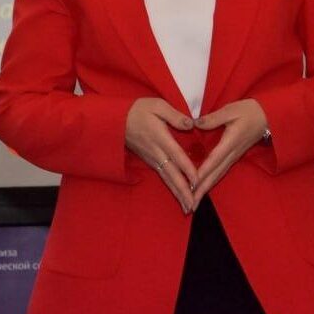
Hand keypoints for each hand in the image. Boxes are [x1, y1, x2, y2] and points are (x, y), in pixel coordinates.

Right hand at [125, 98, 197, 213]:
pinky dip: (171, 187)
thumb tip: (191, 124)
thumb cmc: (139, 110)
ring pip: (167, 178)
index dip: (187, 168)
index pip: (176, 155)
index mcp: (160, 137)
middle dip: (182, 190)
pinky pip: (163, 176)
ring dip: (177, 193)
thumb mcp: (157, 105)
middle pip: (171, 173)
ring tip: (188, 207)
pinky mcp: (149, 161)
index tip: (197, 181)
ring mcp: (152, 158)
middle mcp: (156, 152)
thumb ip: (175, 115)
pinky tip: (178, 195)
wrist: (116, 120)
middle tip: (193, 205)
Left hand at [191, 99, 268, 207]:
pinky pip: (221, 172)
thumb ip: (213, 118)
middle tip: (189, 205)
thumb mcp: (230, 110)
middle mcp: (232, 153)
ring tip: (194, 202)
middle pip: (215, 175)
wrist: (268, 116)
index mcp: (230, 142)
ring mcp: (234, 157)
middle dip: (202, 190)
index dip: (202, 172)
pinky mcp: (234, 157)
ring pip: (218, 176)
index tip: (191, 185)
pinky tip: (204, 188)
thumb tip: (195, 123)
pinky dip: (211, 182)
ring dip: (206, 189)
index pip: (214, 160)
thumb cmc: (249, 111)